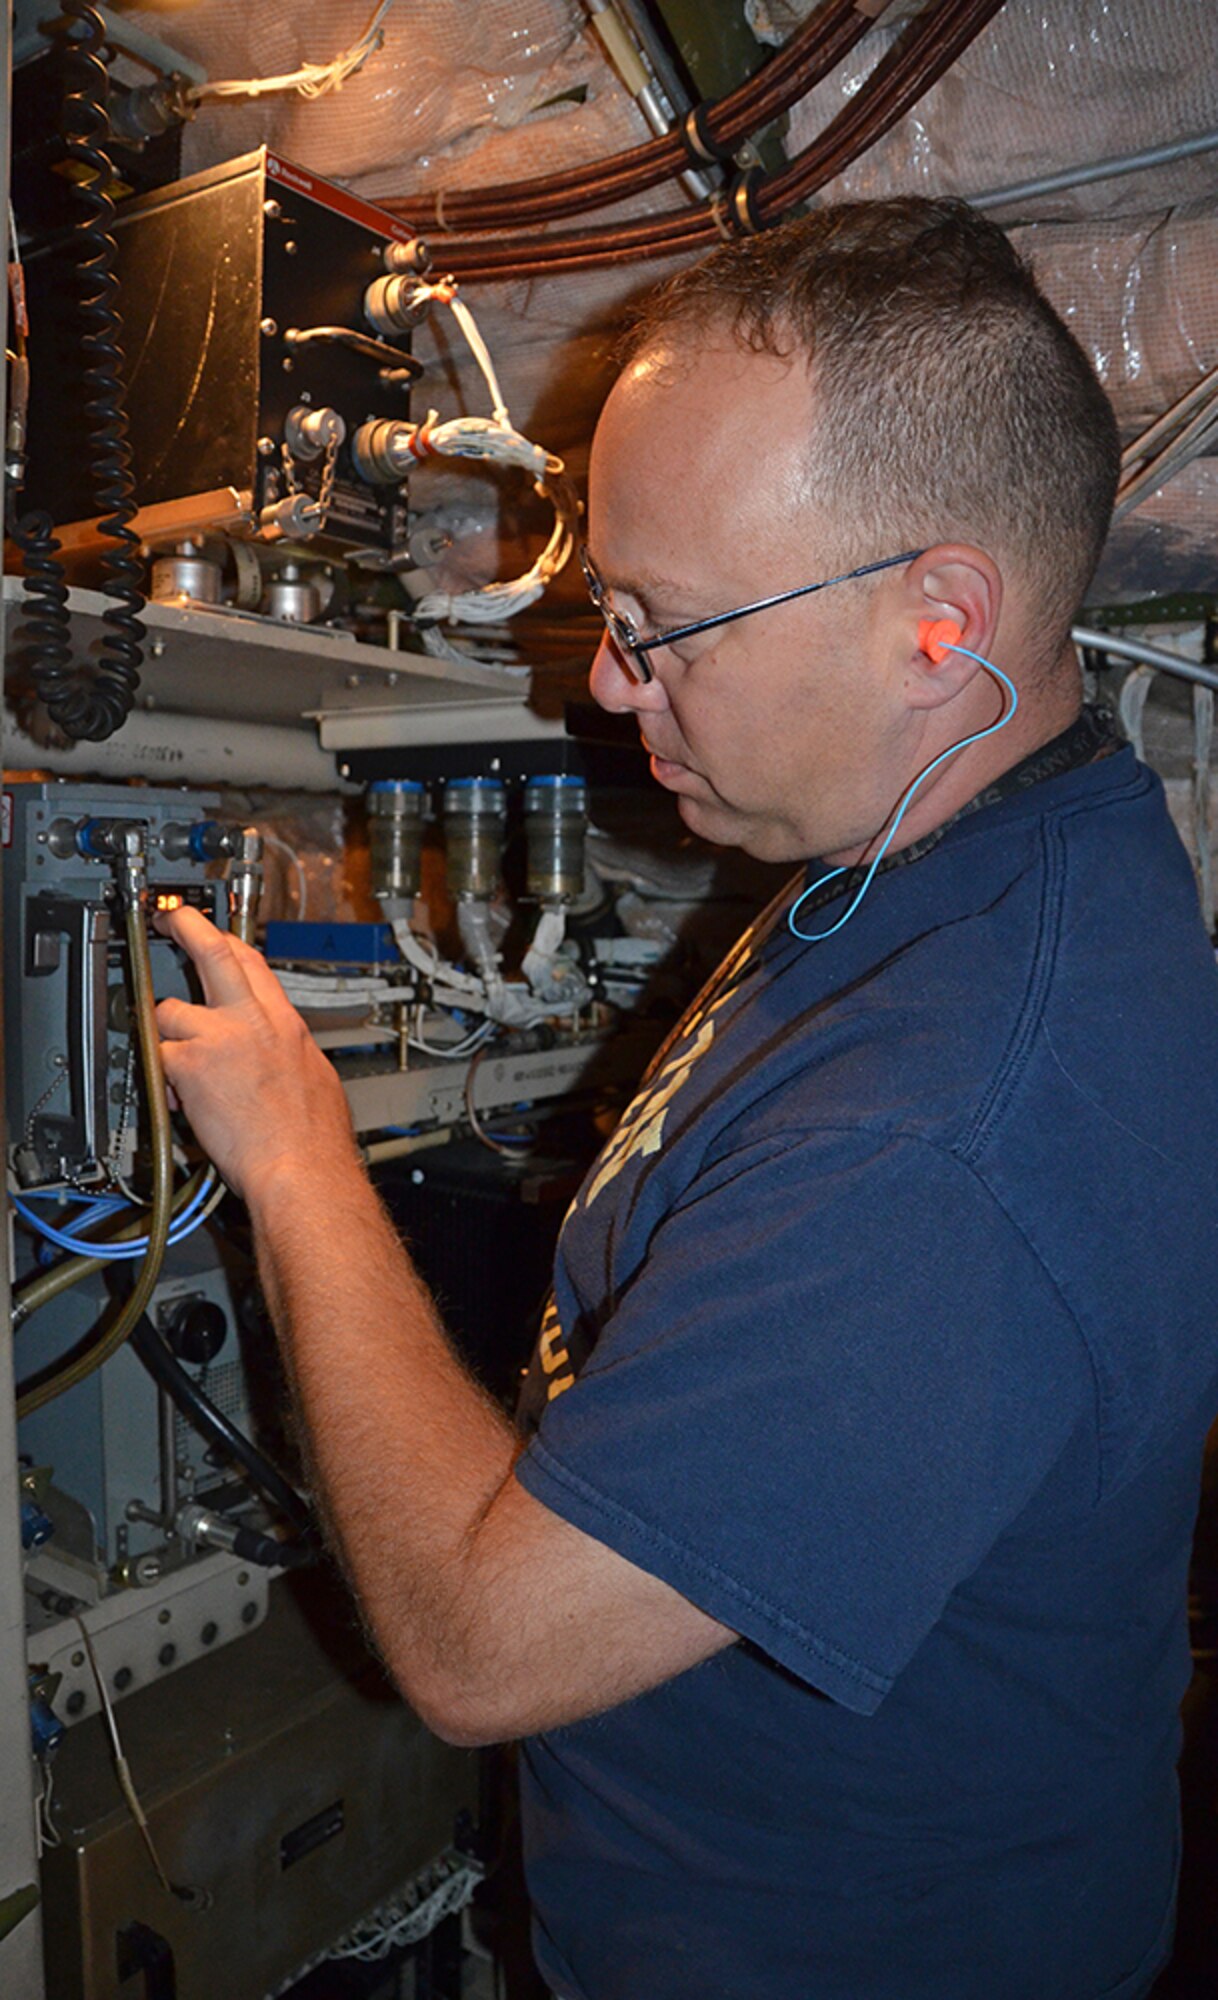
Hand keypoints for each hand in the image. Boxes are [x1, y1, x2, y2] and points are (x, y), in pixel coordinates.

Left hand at [155, 907, 358, 1203]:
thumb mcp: (314, 1077)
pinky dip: (164, 1078)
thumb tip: (280, 1049)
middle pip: (214, 954)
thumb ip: (286, 1051)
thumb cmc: (313, 1138)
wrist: (301, 1167)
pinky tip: (182, 1099)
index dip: (228, 941)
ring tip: (182, 1068)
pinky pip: (159, 1057)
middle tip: (170, 918)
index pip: (253, 963)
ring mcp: (219, 1039)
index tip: (214, 934)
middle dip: (187, 927)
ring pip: (169, 1014)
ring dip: (168, 1037)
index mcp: (285, 1023)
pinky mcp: (190, 1065)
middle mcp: (253, 1022)